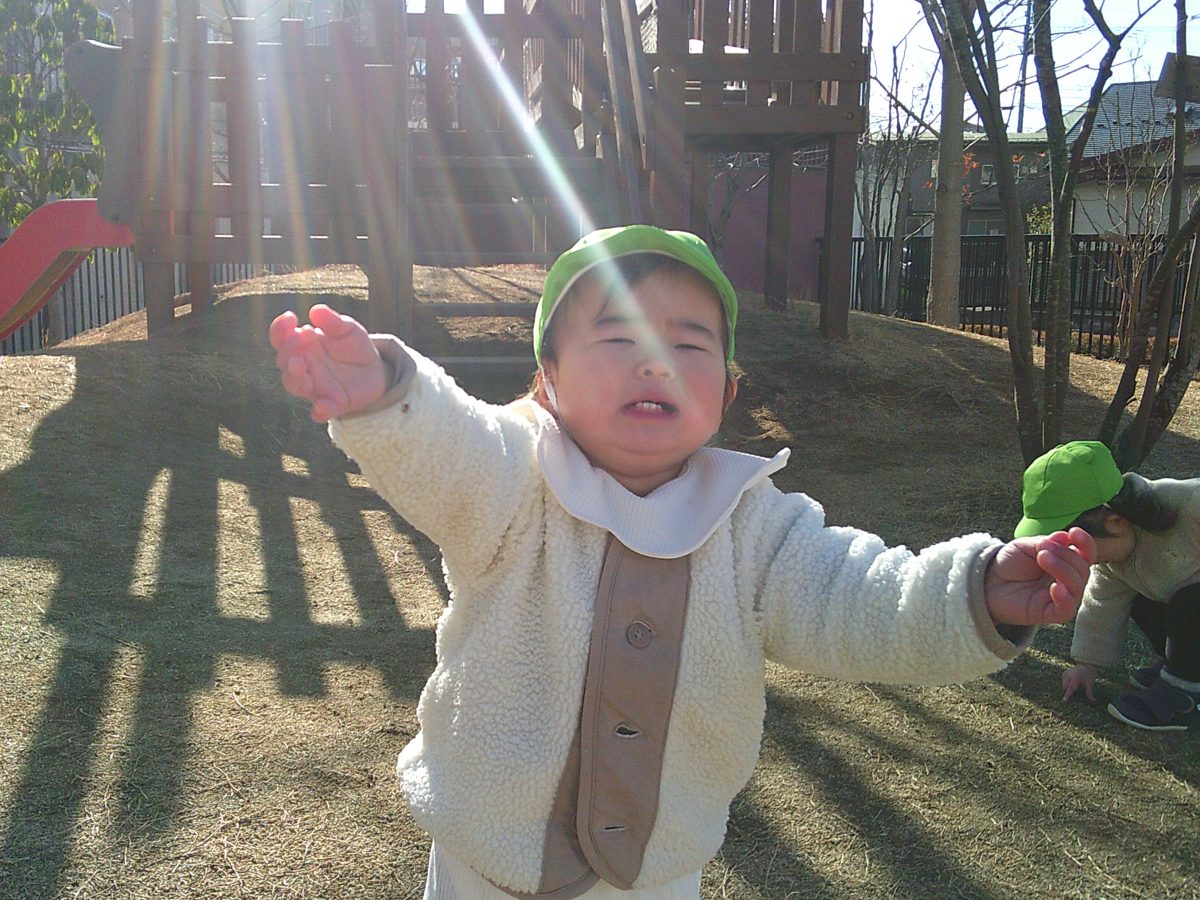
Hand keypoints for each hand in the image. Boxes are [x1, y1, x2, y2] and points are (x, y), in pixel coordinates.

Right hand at [268, 304, 387, 421]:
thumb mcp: (348, 330)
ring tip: (299, 365)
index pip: (281, 338)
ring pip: (294, 385)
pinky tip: (322, 407)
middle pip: (283, 362)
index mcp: (302, 345)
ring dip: (294, 377)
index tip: (290, 317)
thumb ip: (333, 322)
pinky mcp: (332, 403)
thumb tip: (316, 310)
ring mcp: (315, 386)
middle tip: (299, 339)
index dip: (280, 329)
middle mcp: (303, 366)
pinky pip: (320, 411)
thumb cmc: (354, 346)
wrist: (375, 370)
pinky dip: (320, 411)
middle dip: (287, 352)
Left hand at [984, 528, 1095, 625]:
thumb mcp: (1025, 546)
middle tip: (1042, 550)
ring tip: (1042, 558)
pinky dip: (1065, 598)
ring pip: (1077, 588)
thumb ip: (1047, 543)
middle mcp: (1066, 580)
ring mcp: (1058, 597)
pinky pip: (1066, 610)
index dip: (1085, 543)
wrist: (986, 580)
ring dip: (1064, 570)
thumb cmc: (1008, 563)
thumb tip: (1066, 537)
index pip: (1086, 554)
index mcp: (1065, 562)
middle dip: (1066, 555)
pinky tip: (1055, 586)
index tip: (1074, 532)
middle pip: (1082, 569)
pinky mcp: (1048, 613)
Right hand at [1062, 663, 1097, 701]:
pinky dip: (1067, 683)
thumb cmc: (1089, 674)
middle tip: (1078, 687)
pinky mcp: (1064, 673)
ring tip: (1076, 682)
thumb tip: (1094, 701)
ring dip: (1068, 687)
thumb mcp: (1090, 683)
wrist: (1086, 664)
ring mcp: (1065, 673)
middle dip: (1070, 690)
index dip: (1067, 695)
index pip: (1071, 688)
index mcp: (1075, 678)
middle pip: (1066, 687)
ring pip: (1064, 685)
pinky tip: (1073, 680)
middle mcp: (1069, 675)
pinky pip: (1064, 682)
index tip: (1064, 700)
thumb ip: (1089, 692)